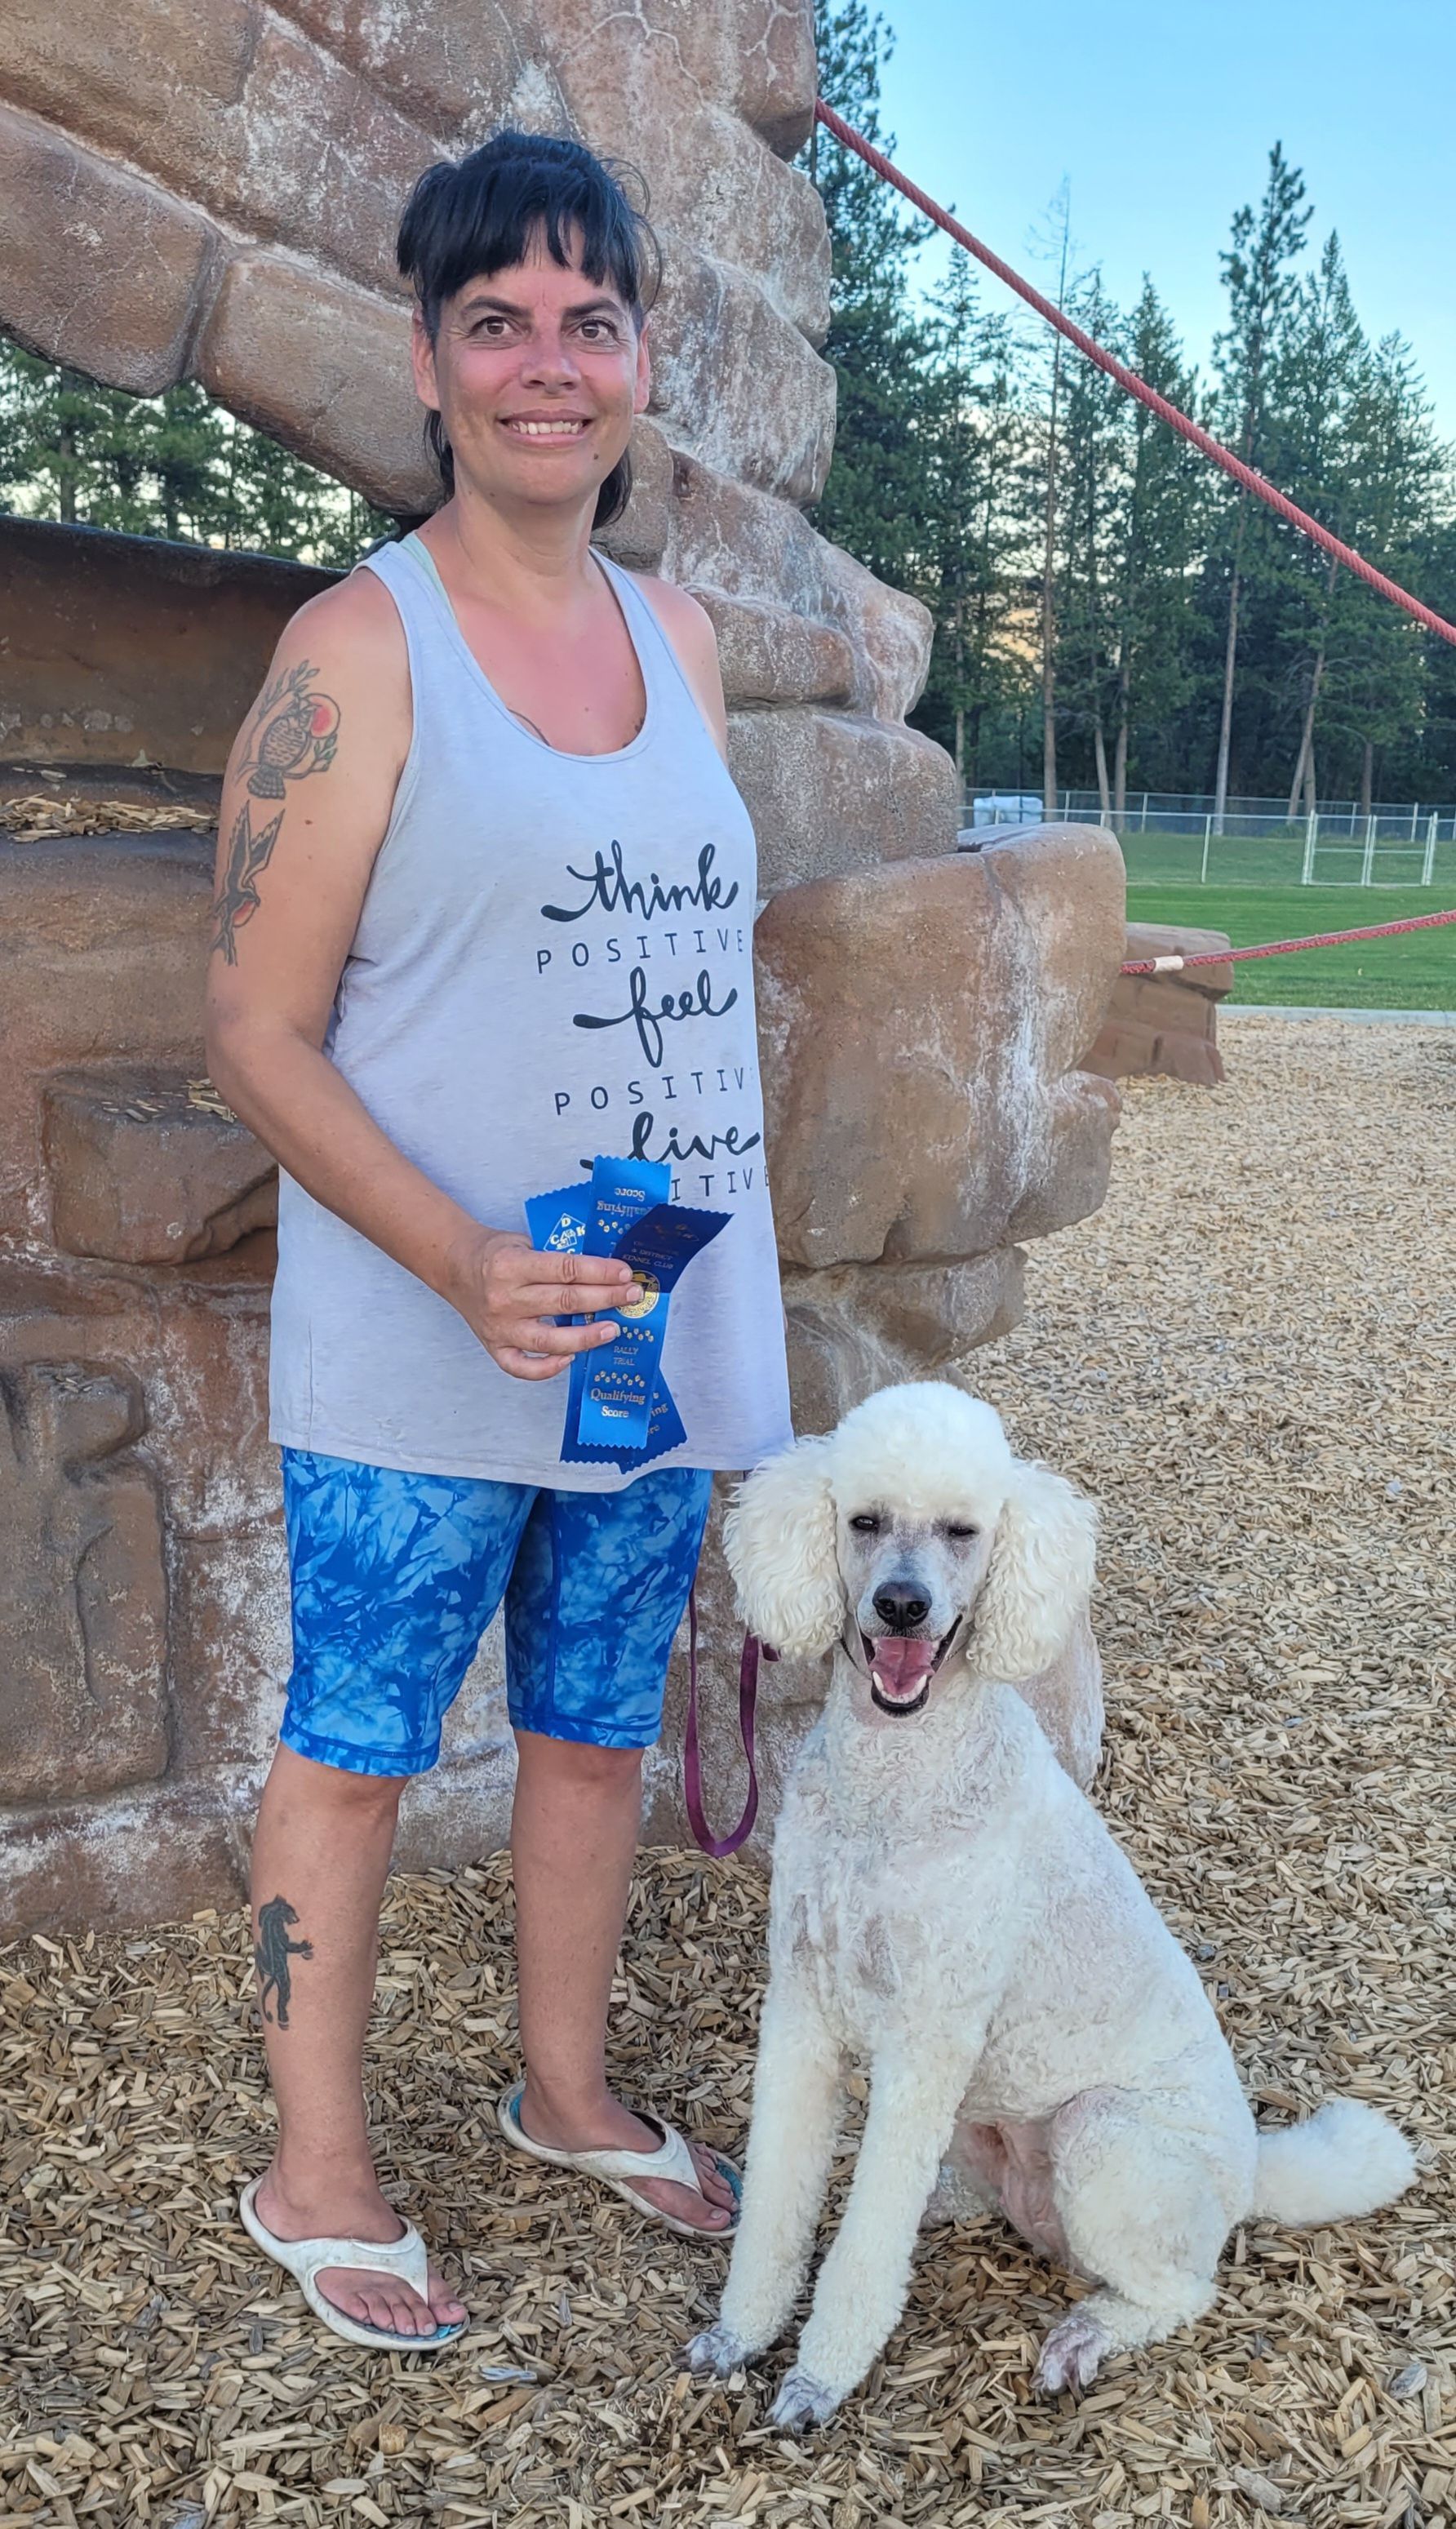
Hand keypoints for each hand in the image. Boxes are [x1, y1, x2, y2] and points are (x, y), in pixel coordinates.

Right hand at [442, 1228, 635, 1381]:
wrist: (455, 1266)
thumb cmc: (495, 1253)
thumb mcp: (524, 1241)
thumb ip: (555, 1258)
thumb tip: (602, 1272)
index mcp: (512, 1265)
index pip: (566, 1270)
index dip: (600, 1272)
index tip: (624, 1273)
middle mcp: (504, 1298)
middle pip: (564, 1302)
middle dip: (605, 1299)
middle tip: (631, 1296)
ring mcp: (499, 1327)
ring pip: (549, 1340)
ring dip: (586, 1337)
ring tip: (612, 1329)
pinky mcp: (494, 1346)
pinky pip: (521, 1367)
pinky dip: (547, 1369)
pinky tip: (570, 1359)